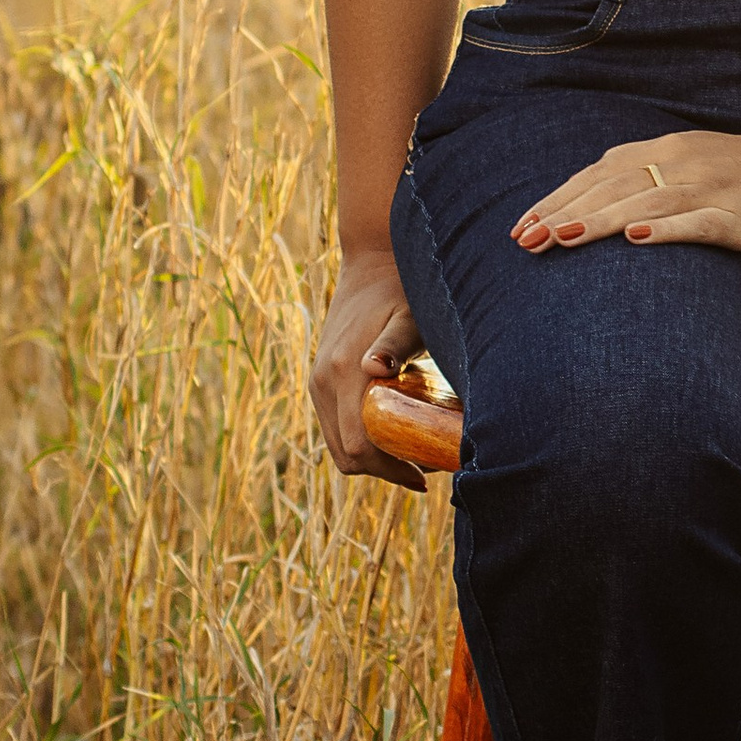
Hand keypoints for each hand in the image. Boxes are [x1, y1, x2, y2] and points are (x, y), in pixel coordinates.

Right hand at [310, 247, 427, 484]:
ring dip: (371, 458)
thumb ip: (395, 343)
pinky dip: (359, 440)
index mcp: (343, 372)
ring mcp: (317, 382)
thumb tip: (375, 368)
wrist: (372, 262)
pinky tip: (391, 435)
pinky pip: (335, 426)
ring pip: (337, 444)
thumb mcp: (408, 316)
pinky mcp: (320, 380)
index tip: (423, 478)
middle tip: (423, 472)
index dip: (390, 471)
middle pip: (345, 454)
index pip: (359, 447)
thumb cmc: (402, 291)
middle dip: (383, 471)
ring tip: (411, 457)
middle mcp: (323, 382)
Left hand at [513, 114, 740, 258]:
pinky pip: (695, 221)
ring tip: (560, 239)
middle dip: (562, 214)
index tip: (520, 227)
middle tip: (523, 242)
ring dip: (597, 220)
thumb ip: (645, 175)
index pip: (596, 174)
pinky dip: (663, 229)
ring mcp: (706, 190)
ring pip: (642, 204)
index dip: (556, 199)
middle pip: (609, 188)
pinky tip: (635, 240)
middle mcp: (677, 165)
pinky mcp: (735, 215)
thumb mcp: (689, 162)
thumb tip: (595, 198)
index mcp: (662, 151)